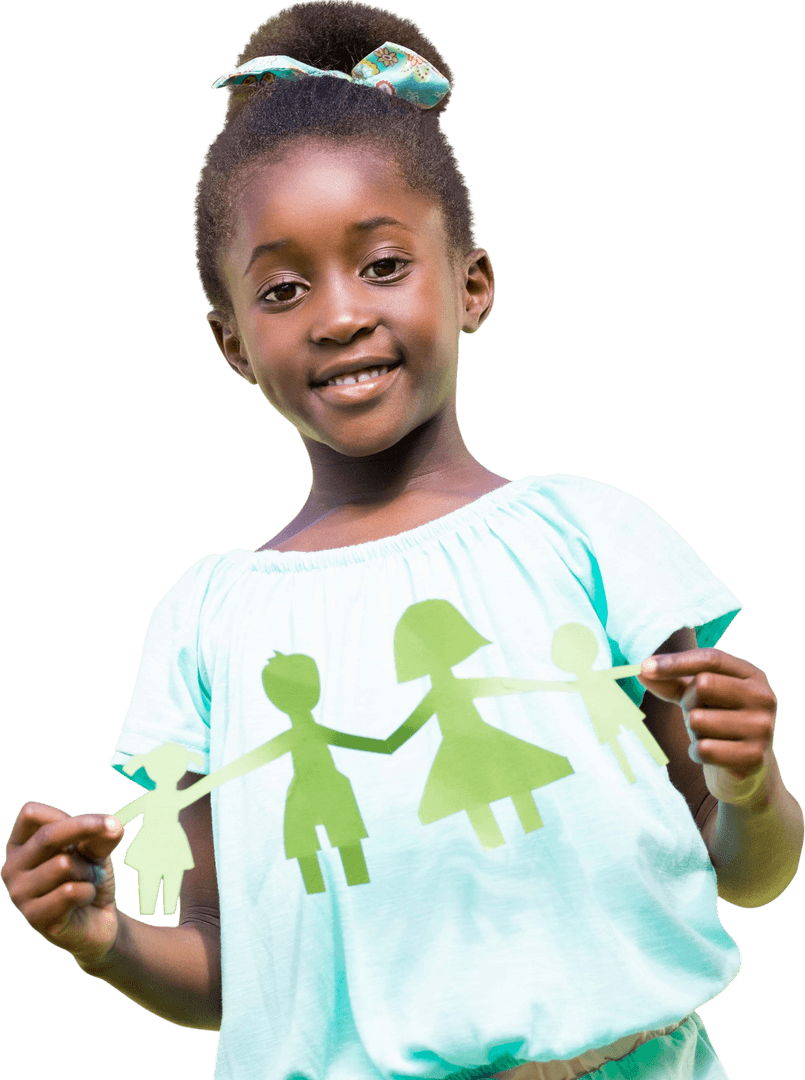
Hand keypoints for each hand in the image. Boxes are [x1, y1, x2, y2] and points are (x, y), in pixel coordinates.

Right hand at [2, 803, 124, 968]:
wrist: (98, 920)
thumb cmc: (88, 877)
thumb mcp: (94, 848)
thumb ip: (100, 834)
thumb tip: (113, 827)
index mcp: (19, 846)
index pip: (31, 814)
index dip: (66, 814)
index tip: (94, 824)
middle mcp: (12, 869)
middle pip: (47, 836)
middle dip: (86, 829)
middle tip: (114, 830)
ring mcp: (19, 895)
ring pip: (63, 865)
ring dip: (90, 869)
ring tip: (91, 879)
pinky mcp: (35, 918)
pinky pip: (70, 891)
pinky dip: (88, 890)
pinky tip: (86, 898)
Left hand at [638, 647, 776, 807]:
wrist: (746, 769)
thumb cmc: (717, 721)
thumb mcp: (696, 696)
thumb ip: (671, 681)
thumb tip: (641, 670)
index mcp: (752, 675)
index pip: (710, 658)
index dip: (675, 661)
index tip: (644, 667)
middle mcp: (763, 697)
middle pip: (703, 684)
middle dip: (688, 701)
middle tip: (696, 713)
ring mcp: (762, 727)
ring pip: (699, 719)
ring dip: (693, 730)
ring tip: (708, 735)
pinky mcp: (754, 756)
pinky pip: (704, 749)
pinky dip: (696, 752)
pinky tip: (709, 754)